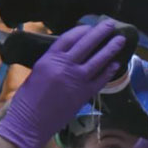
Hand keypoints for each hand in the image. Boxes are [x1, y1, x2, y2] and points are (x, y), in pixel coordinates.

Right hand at [0, 20, 124, 147]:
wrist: (29, 122)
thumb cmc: (27, 99)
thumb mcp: (37, 72)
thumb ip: (53, 62)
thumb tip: (68, 56)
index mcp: (49, 58)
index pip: (69, 38)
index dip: (81, 30)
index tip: (90, 26)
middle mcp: (64, 66)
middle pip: (87, 44)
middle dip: (100, 33)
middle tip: (110, 25)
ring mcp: (76, 80)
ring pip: (98, 60)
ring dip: (110, 49)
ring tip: (120, 40)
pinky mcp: (83, 94)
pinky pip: (100, 79)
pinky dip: (109, 71)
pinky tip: (116, 64)